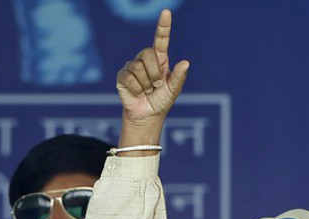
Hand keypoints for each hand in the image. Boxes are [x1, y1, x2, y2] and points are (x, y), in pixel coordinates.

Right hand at [116, 9, 188, 128]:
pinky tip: (138, 93)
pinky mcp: (122, 75)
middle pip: (148, 53)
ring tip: (148, 91)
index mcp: (160, 59)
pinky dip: (137, 89)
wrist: (147, 114)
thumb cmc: (162, 101)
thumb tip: (186, 62)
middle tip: (157, 86)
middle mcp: (145, 59)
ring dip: (146, 83)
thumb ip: (179, 77)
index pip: (161, 39)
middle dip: (155, 73)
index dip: (163, 26)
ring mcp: (132, 66)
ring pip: (138, 67)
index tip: (166, 12)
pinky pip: (129, 77)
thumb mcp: (173, 90)